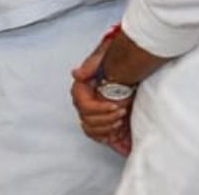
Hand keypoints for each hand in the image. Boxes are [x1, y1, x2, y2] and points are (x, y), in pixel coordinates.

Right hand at [70, 41, 132, 155]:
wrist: (122, 70)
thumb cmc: (110, 65)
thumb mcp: (101, 60)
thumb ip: (89, 66)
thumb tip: (76, 74)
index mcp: (80, 91)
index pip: (85, 106)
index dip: (100, 109)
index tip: (115, 106)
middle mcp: (82, 104)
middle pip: (88, 120)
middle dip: (107, 119)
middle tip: (122, 112)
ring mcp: (89, 114)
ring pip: (91, 129)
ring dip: (107, 128)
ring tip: (120, 121)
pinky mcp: (98, 121)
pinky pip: (95, 135)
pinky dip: (104, 137)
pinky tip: (114, 135)